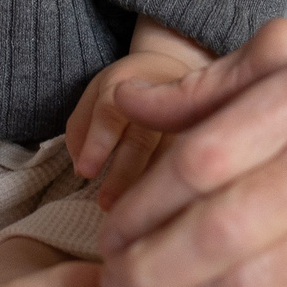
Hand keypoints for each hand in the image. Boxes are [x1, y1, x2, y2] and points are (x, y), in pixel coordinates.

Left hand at [67, 25, 208, 206]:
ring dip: (151, 188)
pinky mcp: (205, 134)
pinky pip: (192, 163)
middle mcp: (159, 97)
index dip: (97, 143)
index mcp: (126, 84)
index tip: (85, 172)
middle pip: (141, 139)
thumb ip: (81, 127)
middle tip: (106, 204)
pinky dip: (176, 188)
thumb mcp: (96, 93)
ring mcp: (186, 115)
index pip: (110, 112)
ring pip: (171, 154)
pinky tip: (163, 210)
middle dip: (122, 174)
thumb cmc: (126, 88)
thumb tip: (81, 169)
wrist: (175, 68)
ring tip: (133, 219)